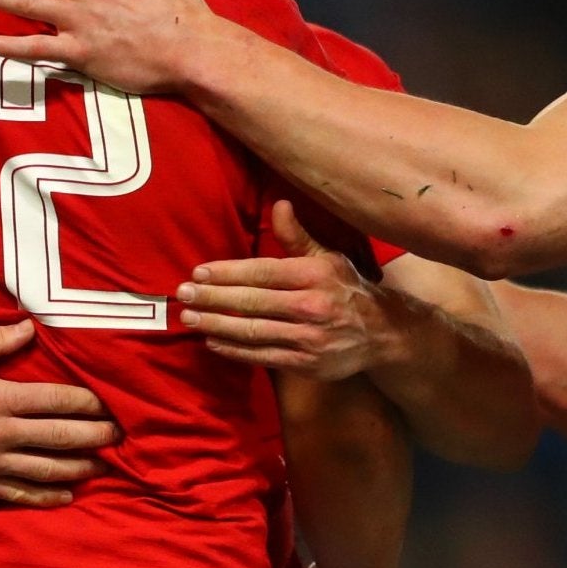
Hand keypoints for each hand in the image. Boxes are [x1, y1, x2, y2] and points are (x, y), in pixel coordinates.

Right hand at [0, 323, 116, 504]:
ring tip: (104, 465)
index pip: (58, 401)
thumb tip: (32, 327)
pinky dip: (46, 497)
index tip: (112, 404)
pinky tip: (67, 496)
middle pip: (62, 437)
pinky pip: (19, 495)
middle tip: (121, 436)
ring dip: (81, 467)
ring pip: (48, 469)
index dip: (91, 404)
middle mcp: (1, 433)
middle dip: (97, 436)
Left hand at [178, 202, 389, 377]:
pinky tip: (213, 342)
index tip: (199, 272)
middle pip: (252, 302)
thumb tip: (279, 204)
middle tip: (183, 294)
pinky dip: (235, 350)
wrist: (383, 334)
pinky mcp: (306, 364)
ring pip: (253, 331)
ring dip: (217, 325)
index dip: (228, 273)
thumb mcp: (328, 258)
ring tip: (190, 318)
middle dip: (214, 298)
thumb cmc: (347, 289)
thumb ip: (297, 236)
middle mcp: (311, 306)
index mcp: (314, 275)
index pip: (262, 272)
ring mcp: (308, 338)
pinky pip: (262, 356)